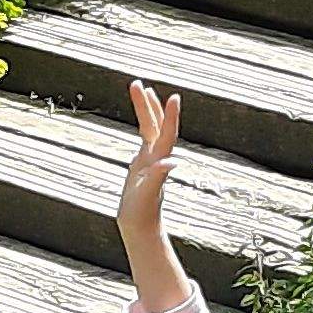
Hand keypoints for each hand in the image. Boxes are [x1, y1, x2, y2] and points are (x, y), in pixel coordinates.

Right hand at [115, 75, 193, 309]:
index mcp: (158, 162)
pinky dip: (143, 124)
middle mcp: (157, 157)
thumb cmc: (141, 215)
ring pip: (150, 128)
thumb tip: (172, 163)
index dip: (170, 116)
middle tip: (138, 84)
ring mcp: (150, 160)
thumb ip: (158, 178)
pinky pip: (144, 138)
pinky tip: (141, 118)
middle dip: (148, 104)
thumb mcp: (146, 196)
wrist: (141, 229)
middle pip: (156, 124)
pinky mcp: (142, 165)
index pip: (166, 134)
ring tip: (139, 89)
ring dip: (145, 109)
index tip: (174, 97)